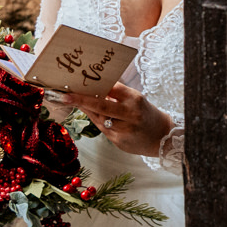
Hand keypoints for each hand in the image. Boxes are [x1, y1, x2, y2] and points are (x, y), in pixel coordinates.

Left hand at [56, 81, 175, 156]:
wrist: (162, 137)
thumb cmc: (146, 114)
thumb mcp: (135, 99)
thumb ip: (116, 94)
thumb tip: (93, 87)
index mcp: (135, 100)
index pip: (110, 90)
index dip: (92, 87)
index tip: (76, 85)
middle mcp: (130, 115)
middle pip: (101, 106)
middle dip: (81, 100)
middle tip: (64, 96)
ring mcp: (124, 130)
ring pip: (98, 119)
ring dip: (85, 110)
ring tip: (72, 101)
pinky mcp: (119, 142)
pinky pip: (102, 129)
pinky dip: (96, 120)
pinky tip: (92, 114)